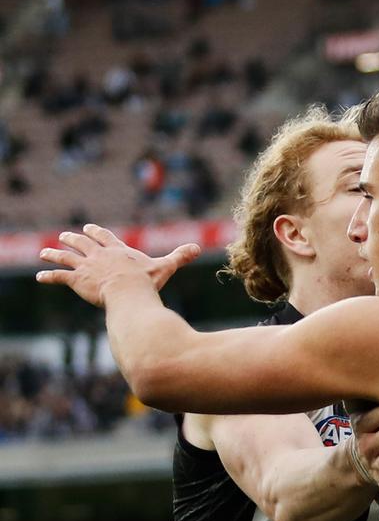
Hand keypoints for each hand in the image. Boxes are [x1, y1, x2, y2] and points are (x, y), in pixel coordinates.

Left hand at [35, 224, 200, 305]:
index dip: (96, 232)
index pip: (105, 237)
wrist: (127, 292)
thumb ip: (179, 256)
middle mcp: (99, 255)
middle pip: (83, 243)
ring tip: (44, 252)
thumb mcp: (165, 266)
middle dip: (73, 239)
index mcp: (118, 250)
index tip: (88, 228)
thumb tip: (198, 247)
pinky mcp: (76, 280)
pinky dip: (48, 276)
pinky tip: (40, 277)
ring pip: (66, 257)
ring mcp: (86, 267)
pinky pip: (59, 277)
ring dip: (54, 254)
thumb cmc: (146, 281)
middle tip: (66, 236)